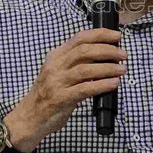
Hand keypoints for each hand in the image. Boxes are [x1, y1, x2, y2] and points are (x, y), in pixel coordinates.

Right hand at [7, 28, 126, 151]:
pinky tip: (113, 84)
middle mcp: (55, 66)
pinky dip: (102, 85)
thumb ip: (77, 64)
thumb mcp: (59, 73)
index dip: (100, 35)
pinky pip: (85, 89)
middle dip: (108, 50)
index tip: (116, 36)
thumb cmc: (47, 95)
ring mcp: (57, 82)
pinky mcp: (60, 98)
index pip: (80, 38)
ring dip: (108, 68)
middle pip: (84, 51)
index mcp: (56, 56)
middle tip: (123, 54)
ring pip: (86, 69)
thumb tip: (105, 57)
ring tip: (121, 69)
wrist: (29, 118)